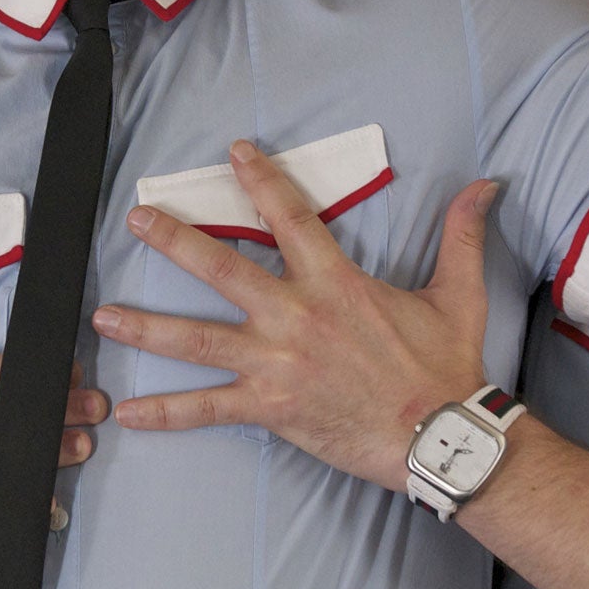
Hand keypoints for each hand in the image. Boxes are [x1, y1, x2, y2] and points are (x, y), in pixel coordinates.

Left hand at [95, 141, 497, 491]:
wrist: (444, 435)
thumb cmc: (448, 365)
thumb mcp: (459, 292)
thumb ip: (462, 234)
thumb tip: (486, 183)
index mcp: (335, 283)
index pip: (290, 217)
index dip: (260, 181)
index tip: (233, 152)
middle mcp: (296, 316)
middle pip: (222, 270)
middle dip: (174, 242)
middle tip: (136, 220)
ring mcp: (277, 363)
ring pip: (198, 340)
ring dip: (147, 327)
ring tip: (102, 316)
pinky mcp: (271, 407)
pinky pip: (209, 410)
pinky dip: (167, 415)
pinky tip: (128, 415)